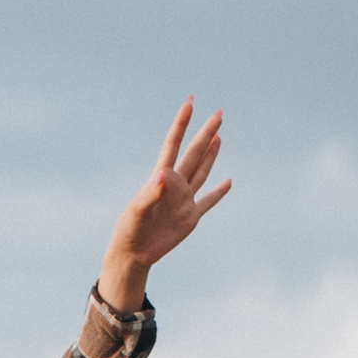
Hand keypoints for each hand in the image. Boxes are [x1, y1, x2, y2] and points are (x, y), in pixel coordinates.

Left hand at [99, 100, 229, 309]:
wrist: (133, 255)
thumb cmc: (129, 231)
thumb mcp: (137, 212)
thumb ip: (150, 193)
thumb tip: (164, 174)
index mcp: (161, 179)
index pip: (174, 144)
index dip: (182, 123)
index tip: (190, 102)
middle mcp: (175, 186)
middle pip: (194, 153)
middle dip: (206, 132)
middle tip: (219, 113)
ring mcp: (184, 201)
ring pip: (202, 171)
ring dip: (211, 155)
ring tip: (218, 136)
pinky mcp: (190, 218)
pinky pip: (208, 202)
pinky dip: (219, 192)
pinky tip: (228, 182)